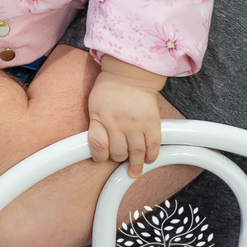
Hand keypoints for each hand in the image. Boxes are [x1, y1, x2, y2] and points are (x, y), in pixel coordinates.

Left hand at [87, 55, 166, 177]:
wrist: (130, 75)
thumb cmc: (109, 90)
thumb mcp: (93, 105)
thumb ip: (95, 125)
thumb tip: (97, 147)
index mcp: (100, 117)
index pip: (97, 145)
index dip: (99, 156)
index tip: (101, 158)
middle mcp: (118, 122)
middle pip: (118, 152)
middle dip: (117, 158)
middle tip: (119, 158)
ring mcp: (136, 124)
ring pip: (136, 152)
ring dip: (135, 164)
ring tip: (134, 170)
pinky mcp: (152, 123)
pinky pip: (153, 145)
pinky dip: (151, 156)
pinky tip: (147, 159)